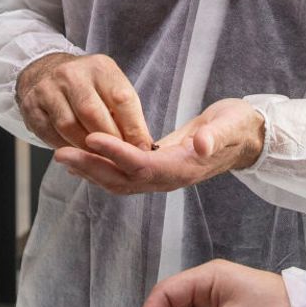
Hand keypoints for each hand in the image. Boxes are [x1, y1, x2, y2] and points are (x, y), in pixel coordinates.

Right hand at [16, 52, 153, 151]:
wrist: (46, 72)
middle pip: (93, 114)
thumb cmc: (88, 86)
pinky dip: (66, 147)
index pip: (121, 99)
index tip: (142, 149)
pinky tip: (76, 153)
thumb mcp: (111, 88)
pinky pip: (50, 134)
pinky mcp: (31, 105)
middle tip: (120, 159)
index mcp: (100, 67)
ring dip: (86, 149)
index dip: (133, 128)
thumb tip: (142, 147)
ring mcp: (48, 88)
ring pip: (69, 127)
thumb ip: (126, 114)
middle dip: (109, 141)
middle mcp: (72, 74)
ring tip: (98, 158)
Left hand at [55, 98, 264, 196]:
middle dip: (92, 167)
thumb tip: (200, 146)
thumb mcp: (230, 125)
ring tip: (62, 156)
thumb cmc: (237, 127)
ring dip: (90, 170)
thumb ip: (215, 136)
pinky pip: (123, 176)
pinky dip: (100, 169)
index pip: (143, 165)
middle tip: (60, 153)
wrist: (245, 139)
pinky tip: (82, 159)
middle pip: (123, 179)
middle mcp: (169, 178)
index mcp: (184, 167)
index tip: (91, 139)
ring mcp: (162, 177)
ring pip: (119, 181)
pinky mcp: (156, 170)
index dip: (116, 154)